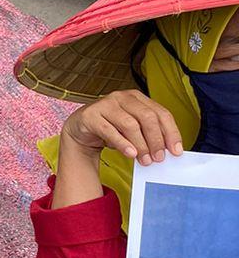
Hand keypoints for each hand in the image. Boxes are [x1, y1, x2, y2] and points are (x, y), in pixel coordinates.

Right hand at [63, 91, 183, 166]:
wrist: (81, 129)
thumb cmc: (111, 128)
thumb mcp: (133, 129)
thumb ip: (149, 135)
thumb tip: (168, 151)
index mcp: (137, 98)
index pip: (161, 113)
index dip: (171, 132)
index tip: (176, 150)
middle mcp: (122, 97)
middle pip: (147, 117)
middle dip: (156, 140)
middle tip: (159, 158)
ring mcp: (105, 104)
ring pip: (130, 124)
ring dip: (141, 145)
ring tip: (144, 160)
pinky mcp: (91, 115)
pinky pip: (109, 130)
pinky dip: (122, 144)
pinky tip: (130, 153)